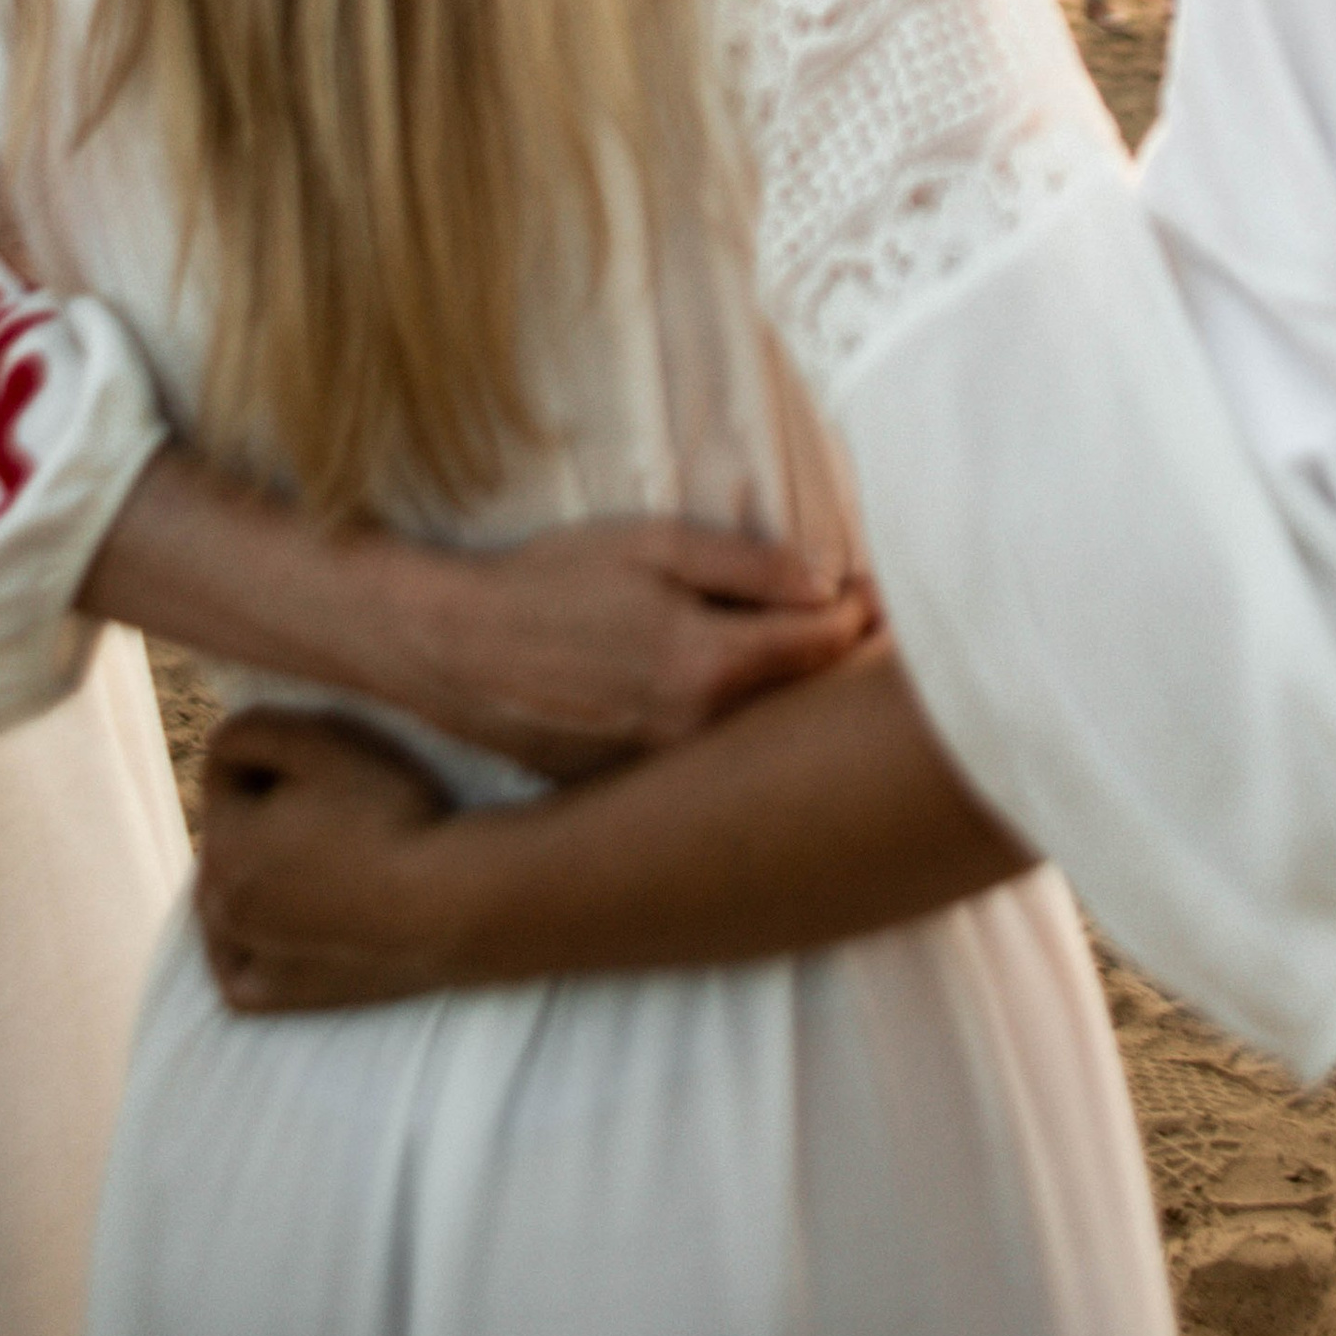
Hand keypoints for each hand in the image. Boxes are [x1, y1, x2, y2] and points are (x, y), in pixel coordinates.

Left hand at [197, 710, 466, 1012]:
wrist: (452, 903)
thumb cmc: (393, 813)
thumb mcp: (323, 740)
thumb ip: (253, 728)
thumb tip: (216, 745)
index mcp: (224, 842)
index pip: (227, 771)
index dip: (278, 754)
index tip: (328, 765)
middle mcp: (220, 906)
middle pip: (228, 833)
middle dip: (260, 811)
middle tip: (329, 808)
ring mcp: (245, 957)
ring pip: (228, 894)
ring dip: (255, 868)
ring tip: (317, 856)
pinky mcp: (273, 998)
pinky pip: (238, 966)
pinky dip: (247, 944)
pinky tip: (280, 926)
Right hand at [381, 518, 876, 779]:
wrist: (455, 649)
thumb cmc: (553, 580)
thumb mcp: (652, 543)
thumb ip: (750, 566)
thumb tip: (832, 586)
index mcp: (707, 667)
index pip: (824, 647)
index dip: (864, 616)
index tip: (881, 595)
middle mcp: (695, 736)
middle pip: (804, 705)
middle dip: (841, 670)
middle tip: (869, 632)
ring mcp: (662, 775)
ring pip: (758, 739)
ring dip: (788, 706)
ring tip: (804, 664)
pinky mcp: (632, 791)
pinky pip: (707, 762)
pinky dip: (732, 736)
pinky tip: (724, 705)